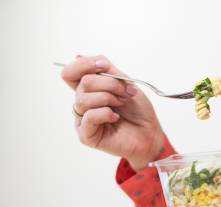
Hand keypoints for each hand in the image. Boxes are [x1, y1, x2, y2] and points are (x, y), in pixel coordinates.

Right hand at [61, 55, 165, 169]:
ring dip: (108, 98)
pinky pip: (88, 117)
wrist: (149, 133)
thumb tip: (80, 56)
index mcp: (89, 90)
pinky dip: (105, 113)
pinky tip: (116, 118)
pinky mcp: (86, 136)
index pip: (71, 73)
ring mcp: (83, 120)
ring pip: (83, 99)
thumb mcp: (125, 83)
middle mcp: (83, 104)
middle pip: (83, 83)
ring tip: (121, 104)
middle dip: (109, 84)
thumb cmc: (138, 111)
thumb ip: (106, 70)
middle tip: (125, 93)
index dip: (84, 64)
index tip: (104, 65)